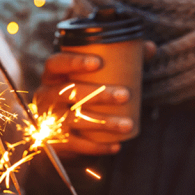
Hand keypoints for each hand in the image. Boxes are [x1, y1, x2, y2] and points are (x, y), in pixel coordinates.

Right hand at [33, 41, 155, 156]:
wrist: (59, 133)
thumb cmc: (81, 97)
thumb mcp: (92, 79)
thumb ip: (119, 62)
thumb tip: (149, 48)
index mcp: (52, 76)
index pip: (56, 63)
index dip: (74, 61)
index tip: (98, 62)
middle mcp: (45, 96)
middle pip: (68, 92)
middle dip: (98, 94)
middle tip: (126, 95)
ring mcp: (47, 119)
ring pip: (73, 120)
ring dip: (103, 122)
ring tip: (127, 124)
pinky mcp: (53, 141)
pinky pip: (75, 145)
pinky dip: (97, 147)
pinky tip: (116, 146)